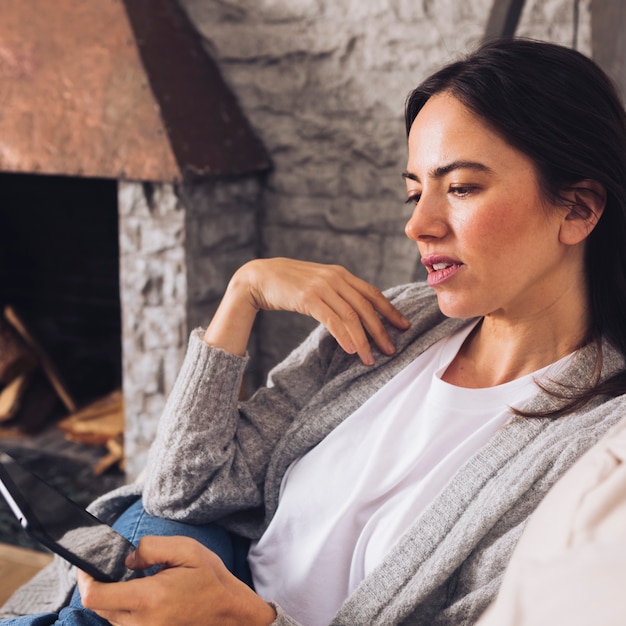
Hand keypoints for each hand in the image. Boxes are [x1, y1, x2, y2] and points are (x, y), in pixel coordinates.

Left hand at [77, 536, 276, 625]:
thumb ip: (152, 547)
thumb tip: (127, 558)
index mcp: (149, 597)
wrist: (229, 612)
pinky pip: (124, 624)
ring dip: (113, 597)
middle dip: (101, 584)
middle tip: (114, 566)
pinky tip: (142, 593)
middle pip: (99, 606)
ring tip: (134, 579)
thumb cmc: (210, 578)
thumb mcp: (187, 549)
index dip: (85, 579)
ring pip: (110, 616)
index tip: (87, 565)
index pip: (95, 596)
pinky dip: (124, 608)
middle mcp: (142, 622)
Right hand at [204, 258, 409, 364]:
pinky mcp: (307, 298)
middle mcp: (335, 278)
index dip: (390, 311)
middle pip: (366, 307)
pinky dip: (344, 336)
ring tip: (370, 359)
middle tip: (391, 350)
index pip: (373, 293)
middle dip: (381, 330)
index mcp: (341, 274)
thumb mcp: (319, 284)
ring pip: (351, 316)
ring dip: (363, 340)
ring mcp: (321, 287)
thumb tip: (357, 312)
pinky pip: (332, 319)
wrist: (259, 277)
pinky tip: (351, 349)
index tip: (404, 326)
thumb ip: (337, 293)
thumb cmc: (290, 284)